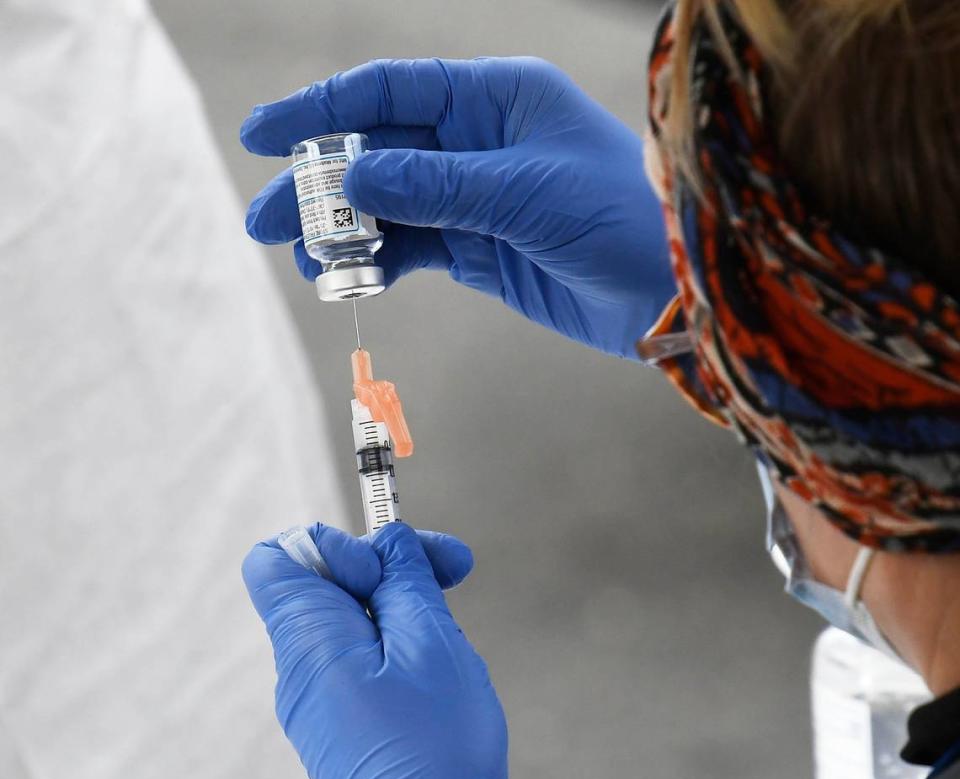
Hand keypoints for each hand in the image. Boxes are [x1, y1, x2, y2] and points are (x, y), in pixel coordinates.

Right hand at [241, 57, 673, 357]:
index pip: (390, 91)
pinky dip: (379, 260)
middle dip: (320, 184)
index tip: (262, 135)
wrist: (672, 292)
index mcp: (496, 98)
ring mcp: (477, 198)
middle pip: (378, 151)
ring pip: (390, 206)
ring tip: (299, 257)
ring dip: (343, 229)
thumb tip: (354, 175)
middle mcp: (480, 141)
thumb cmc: (621, 217)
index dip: (321, 109)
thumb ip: (434, 184)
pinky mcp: (481, 248)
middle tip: (265, 220)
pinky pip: (414, 247)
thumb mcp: (524, 192)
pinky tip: (348, 274)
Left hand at [242, 523, 507, 778]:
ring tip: (447, 633)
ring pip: (351, 618)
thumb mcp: (430, 643)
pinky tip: (436, 665)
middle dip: (387, 566)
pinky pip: (359, 656)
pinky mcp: (340, 719)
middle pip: (325, 581)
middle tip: (453, 566)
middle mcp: (300, 667)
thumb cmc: (433, 751)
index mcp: (310, 639)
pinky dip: (397, 643)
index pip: (276, 557)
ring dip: (401, 605)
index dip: (333, 541)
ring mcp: (318, 697)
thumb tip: (388, 539)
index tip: (387, 561)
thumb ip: (404, 578)